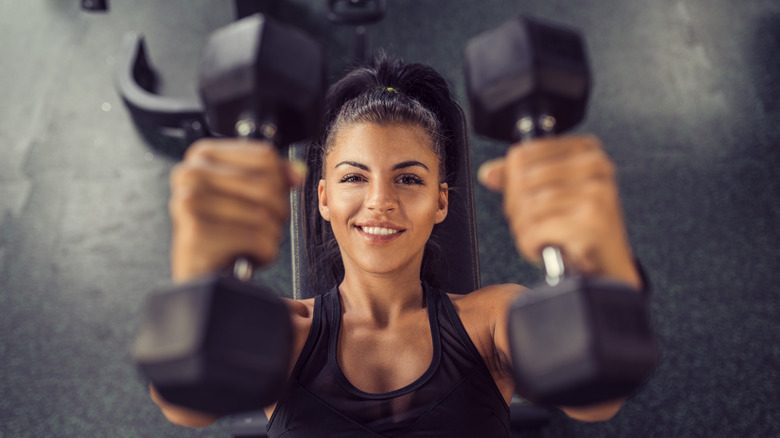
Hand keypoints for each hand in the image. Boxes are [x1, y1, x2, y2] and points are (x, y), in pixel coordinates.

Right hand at [168, 139, 304, 282]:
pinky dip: (263, 253)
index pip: (265, 157)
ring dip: (269, 236)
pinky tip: (245, 256)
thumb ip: (273, 177)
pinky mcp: (197, 232)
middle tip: (258, 227)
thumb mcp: (245, 196)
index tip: (268, 200)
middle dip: (275, 213)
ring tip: (248, 243)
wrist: (201, 273)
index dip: (279, 182)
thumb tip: (297, 173)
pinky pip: (258, 239)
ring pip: (265, 214)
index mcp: (202, 155)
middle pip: (267, 186)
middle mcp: (190, 174)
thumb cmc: (222, 233)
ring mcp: (191, 202)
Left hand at [478, 135, 640, 288]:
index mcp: (585, 150)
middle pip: (522, 180)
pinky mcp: (593, 221)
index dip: (509, 182)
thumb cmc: (579, 226)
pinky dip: (530, 244)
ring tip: (537, 237)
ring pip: (528, 206)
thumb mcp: (552, 192)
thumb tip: (488, 174)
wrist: (608, 264)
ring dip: (522, 230)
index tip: (519, 200)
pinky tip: (542, 248)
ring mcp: (597, 192)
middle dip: (515, 209)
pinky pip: (537, 229)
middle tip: (527, 224)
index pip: (522, 154)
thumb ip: (520, 177)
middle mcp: (595, 165)